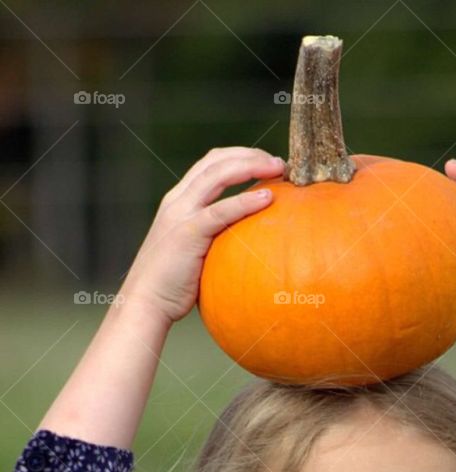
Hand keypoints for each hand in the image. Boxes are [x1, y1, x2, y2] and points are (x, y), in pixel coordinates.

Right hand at [120, 147, 287, 323]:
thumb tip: (245, 246)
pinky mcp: (188, 233)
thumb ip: (213, 239)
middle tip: (279, 162)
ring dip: (251, 166)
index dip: (239, 157)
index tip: (266, 162)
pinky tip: (268, 198)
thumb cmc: (172, 286)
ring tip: (278, 169)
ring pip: (218, 175)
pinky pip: (221, 211)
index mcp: (178, 201)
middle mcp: (178, 200)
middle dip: (250, 155)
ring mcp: (181, 214)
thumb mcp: (193, 253)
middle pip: (216, 161)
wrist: (145, 302)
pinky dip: (245, 201)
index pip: (210, 164)